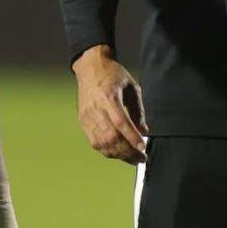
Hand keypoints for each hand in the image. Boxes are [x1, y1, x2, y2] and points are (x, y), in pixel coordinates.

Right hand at [72, 45, 147, 163]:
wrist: (90, 68)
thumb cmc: (113, 75)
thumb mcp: (131, 86)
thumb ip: (138, 110)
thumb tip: (144, 131)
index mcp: (109, 97)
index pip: (121, 122)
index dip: (132, 137)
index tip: (143, 148)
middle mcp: (96, 109)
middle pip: (111, 136)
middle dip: (127, 151)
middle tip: (141, 158)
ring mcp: (87, 117)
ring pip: (101, 143)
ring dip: (118, 154)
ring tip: (132, 159)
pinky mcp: (82, 121)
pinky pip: (94, 142)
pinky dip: (107, 151)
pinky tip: (118, 154)